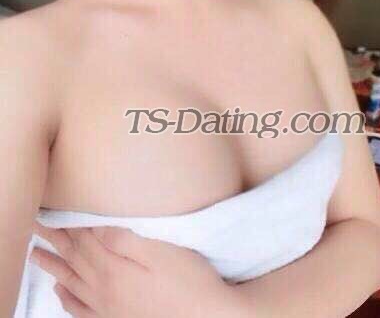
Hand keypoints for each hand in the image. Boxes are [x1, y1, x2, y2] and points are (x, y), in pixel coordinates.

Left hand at [30, 221, 245, 317]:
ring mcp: (109, 307)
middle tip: (39, 224)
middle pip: (74, 259)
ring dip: (54, 266)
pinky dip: (67, 300)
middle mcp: (105, 289)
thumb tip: (96, 227)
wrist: (206, 316)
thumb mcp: (159, 251)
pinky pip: (81, 310)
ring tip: (38, 253)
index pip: (85, 240)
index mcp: (114, 269)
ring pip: (72, 283)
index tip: (57, 207)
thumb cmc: (189, 280)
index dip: (71, 223)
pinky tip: (60, 291)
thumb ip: (124, 240)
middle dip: (56, 240)